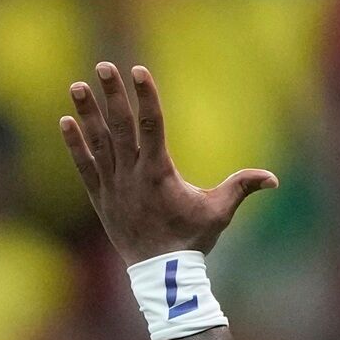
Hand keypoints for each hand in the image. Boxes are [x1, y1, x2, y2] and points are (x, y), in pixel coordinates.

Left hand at [59, 63, 277, 265]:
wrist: (161, 273)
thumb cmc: (192, 239)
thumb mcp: (219, 211)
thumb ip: (242, 187)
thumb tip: (274, 179)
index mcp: (160, 172)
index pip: (151, 125)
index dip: (145, 96)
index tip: (138, 70)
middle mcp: (132, 174)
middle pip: (121, 126)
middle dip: (112, 95)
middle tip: (103, 66)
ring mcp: (113, 185)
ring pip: (98, 142)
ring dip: (87, 113)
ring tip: (77, 86)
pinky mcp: (100, 197)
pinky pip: (84, 166)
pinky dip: (74, 144)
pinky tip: (65, 121)